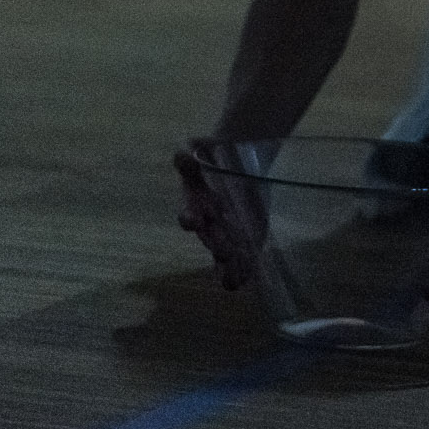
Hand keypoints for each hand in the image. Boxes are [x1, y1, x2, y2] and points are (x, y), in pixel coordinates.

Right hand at [174, 137, 266, 290]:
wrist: (241, 156)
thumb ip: (190, 153)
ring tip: (232, 280)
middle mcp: (208, 222)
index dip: (189, 217)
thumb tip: (181, 155)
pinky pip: (244, 255)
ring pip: (224, 252)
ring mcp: (226, 232)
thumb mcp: (201, 147)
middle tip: (223, 252)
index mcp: (195, 202)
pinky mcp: (246, 236)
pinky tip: (248, 278)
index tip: (192, 221)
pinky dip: (245, 268)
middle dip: (215, 244)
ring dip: (228, 265)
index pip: (189, 212)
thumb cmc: (214, 154)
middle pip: (209, 237)